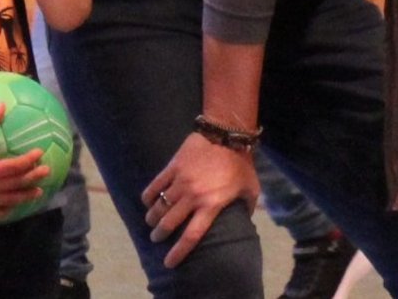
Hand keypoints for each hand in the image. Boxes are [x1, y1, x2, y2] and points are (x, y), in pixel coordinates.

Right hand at [0, 104, 47, 219]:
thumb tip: (3, 104)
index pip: (16, 167)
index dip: (30, 160)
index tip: (40, 152)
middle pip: (17, 185)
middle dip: (33, 178)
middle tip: (46, 172)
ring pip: (9, 201)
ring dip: (24, 197)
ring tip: (37, 193)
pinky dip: (5, 210)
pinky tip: (12, 207)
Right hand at [141, 133, 259, 267]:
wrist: (226, 135)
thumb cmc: (240, 164)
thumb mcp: (251, 189)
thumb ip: (247, 207)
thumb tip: (245, 218)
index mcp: (211, 206)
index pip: (191, 236)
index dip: (178, 252)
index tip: (169, 262)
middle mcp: (193, 197)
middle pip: (169, 222)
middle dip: (159, 234)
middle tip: (156, 237)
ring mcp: (180, 181)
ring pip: (160, 205)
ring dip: (152, 216)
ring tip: (150, 221)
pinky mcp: (173, 167)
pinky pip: (155, 184)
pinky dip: (148, 195)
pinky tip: (146, 201)